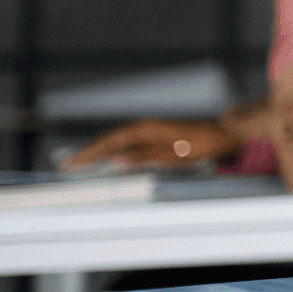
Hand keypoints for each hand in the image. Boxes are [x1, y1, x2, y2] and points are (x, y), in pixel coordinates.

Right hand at [62, 119, 238, 171]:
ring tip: (80, 162)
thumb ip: (145, 156)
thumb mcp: (175, 154)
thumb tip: (117, 160)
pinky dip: (114, 149)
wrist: (225, 134)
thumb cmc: (204, 143)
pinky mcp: (157, 134)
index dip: (90, 153)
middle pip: (110, 139)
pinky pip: (128, 141)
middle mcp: (147, 126)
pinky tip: (107, 157)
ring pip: (117, 140)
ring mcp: (152, 129)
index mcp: (148, 129)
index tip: (73, 163)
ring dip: (99, 150)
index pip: (110, 141)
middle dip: (88, 152)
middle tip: (67, 165)